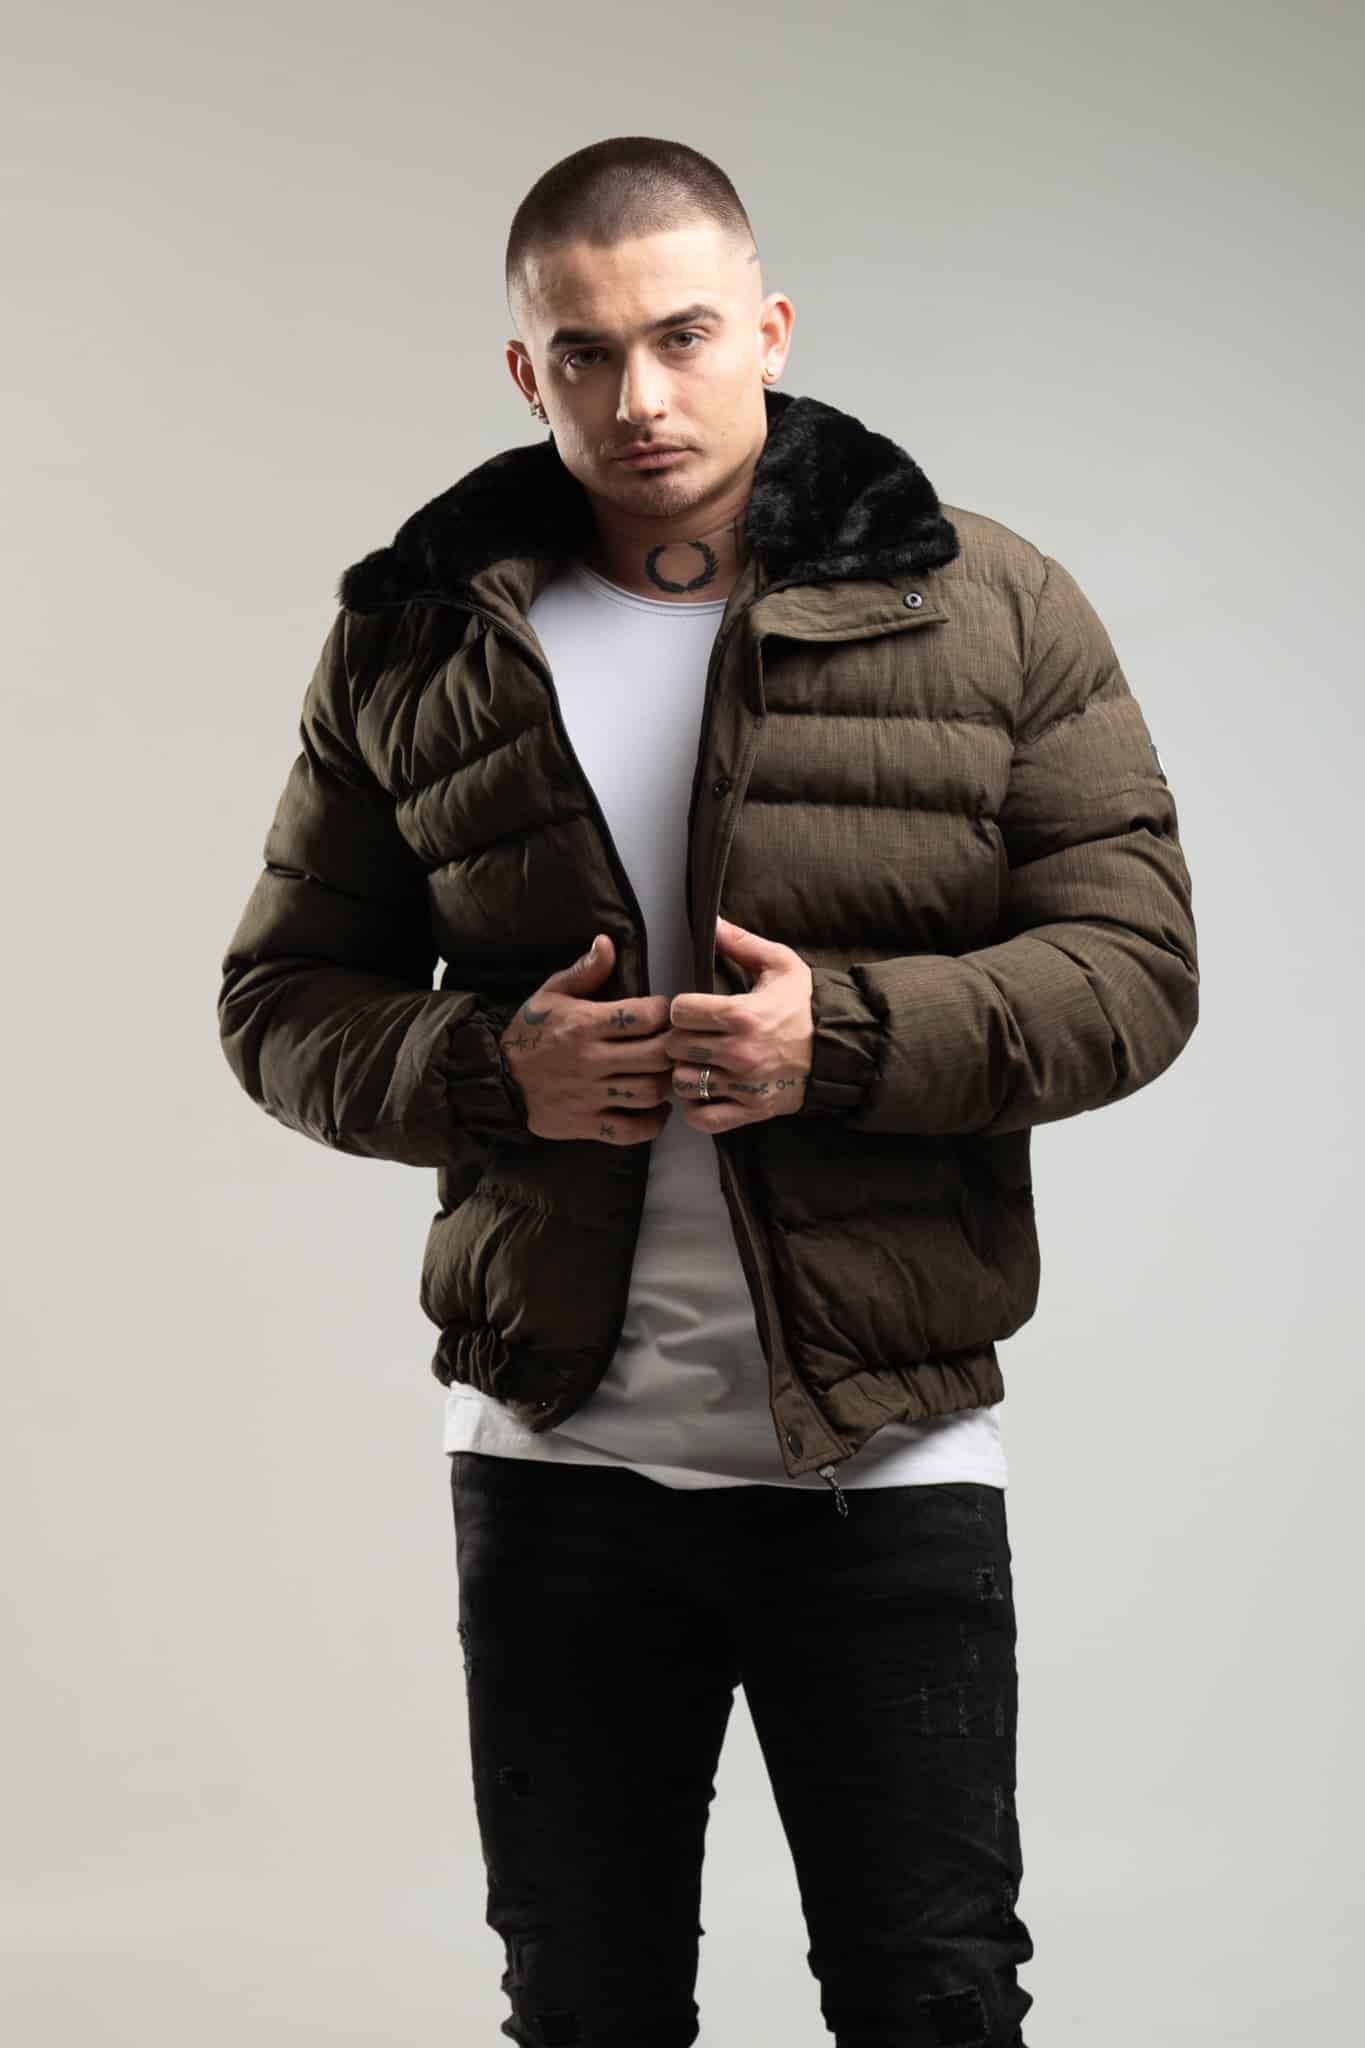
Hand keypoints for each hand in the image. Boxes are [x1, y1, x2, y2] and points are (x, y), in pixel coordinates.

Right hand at [497, 936, 674, 1145]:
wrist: (494, 1079)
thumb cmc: (528, 1033)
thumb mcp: (550, 994)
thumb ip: (584, 971)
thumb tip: (607, 942)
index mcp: (585, 1024)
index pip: (646, 1016)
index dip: (665, 1012)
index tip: (665, 1013)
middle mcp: (591, 1060)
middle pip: (657, 1055)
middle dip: (673, 1049)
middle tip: (675, 1046)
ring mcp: (590, 1095)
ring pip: (650, 1092)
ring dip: (666, 1084)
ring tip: (665, 1074)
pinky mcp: (587, 1124)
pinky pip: (632, 1130)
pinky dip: (653, 1123)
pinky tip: (657, 1109)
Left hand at [663, 916, 813, 1132]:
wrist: (845, 1047)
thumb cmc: (806, 1004)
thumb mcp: (780, 964)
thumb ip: (742, 943)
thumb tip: (711, 920)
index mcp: (743, 1014)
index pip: (680, 1011)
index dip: (681, 1008)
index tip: (692, 1010)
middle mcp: (741, 1052)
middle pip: (675, 1047)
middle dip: (678, 1038)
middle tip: (692, 1036)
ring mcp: (745, 1085)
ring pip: (684, 1083)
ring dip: (685, 1072)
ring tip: (698, 1063)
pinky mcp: (752, 1110)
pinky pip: (704, 1118)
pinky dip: (697, 1108)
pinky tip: (705, 1092)